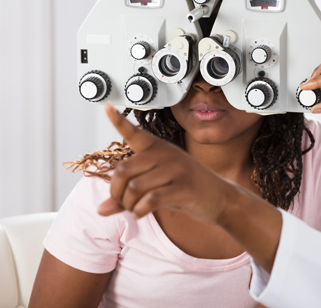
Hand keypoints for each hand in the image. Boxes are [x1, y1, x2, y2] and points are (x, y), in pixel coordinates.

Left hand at [98, 104, 233, 223]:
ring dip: (129, 205)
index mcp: (158, 148)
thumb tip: (101, 210)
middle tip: (124, 202)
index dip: (119, 121)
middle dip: (117, 193)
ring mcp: (176, 170)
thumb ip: (127, 195)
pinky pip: (150, 200)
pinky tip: (141, 213)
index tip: (107, 107)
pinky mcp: (183, 188)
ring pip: (134, 188)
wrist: (219, 197)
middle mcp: (165, 154)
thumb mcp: (156, 187)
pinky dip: (139, 211)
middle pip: (122, 171)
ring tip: (135, 209)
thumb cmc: (184, 189)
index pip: (134, 132)